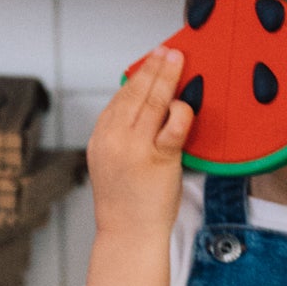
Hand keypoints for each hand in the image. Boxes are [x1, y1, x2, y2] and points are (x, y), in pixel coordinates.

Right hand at [87, 46, 192, 245]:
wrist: (128, 234)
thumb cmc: (125, 203)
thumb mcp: (111, 162)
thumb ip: (122, 135)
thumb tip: (143, 108)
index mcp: (101, 137)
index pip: (119, 97)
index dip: (136, 75)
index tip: (149, 61)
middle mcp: (114, 139)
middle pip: (135, 93)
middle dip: (152, 68)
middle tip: (166, 51)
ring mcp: (135, 148)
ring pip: (153, 101)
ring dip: (167, 77)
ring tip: (177, 60)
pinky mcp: (159, 160)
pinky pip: (173, 126)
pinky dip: (181, 111)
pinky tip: (186, 103)